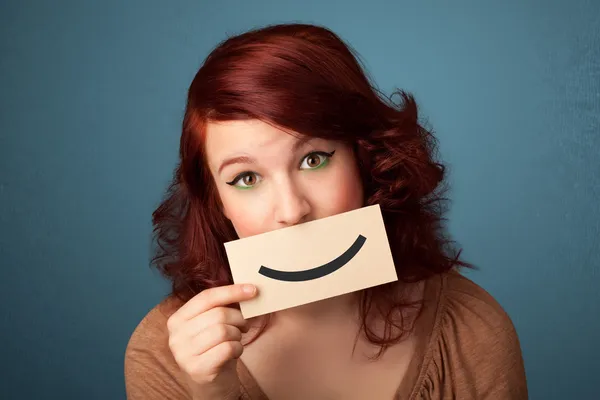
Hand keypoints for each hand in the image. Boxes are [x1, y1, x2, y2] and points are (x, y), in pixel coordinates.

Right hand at [167, 284, 257, 399]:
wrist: (211, 385)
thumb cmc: (215, 350)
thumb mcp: (212, 325)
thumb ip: (221, 307)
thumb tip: (247, 289)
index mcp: (177, 319)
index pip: (206, 297)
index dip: (231, 291)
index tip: (253, 290)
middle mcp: (176, 336)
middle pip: (218, 314)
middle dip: (238, 318)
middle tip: (244, 325)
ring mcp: (184, 354)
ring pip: (224, 330)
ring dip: (237, 335)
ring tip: (236, 341)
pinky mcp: (198, 369)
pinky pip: (228, 348)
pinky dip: (238, 348)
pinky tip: (234, 353)